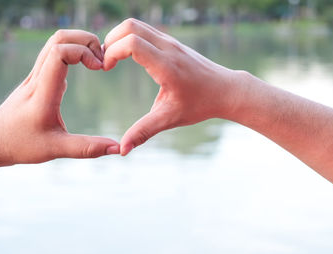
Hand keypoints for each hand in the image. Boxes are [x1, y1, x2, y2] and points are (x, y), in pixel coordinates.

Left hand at [0, 29, 119, 164]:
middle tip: (102, 60)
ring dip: (79, 43)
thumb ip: (87, 148)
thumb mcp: (55, 149)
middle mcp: (37, 78)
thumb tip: (116, 148)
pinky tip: (86, 66)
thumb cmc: (21, 145)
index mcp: (42, 93)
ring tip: (97, 61)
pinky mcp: (36, 77)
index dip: (83, 52)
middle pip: (59, 38)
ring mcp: (35, 75)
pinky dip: (73, 50)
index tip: (99, 68)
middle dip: (86, 40)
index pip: (59, 53)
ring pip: (55, 41)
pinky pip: (54, 51)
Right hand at [103, 18, 242, 154]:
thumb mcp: (170, 119)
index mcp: (166, 66)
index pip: (132, 43)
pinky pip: (146, 30)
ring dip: (120, 37)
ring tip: (113, 59)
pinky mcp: (173, 42)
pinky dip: (131, 37)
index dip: (112, 52)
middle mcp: (169, 48)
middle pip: (130, 26)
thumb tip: (122, 150)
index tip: (106, 69)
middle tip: (105, 61)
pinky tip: (128, 57)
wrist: (226, 91)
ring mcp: (171, 42)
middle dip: (111, 40)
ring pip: (137, 25)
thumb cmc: (200, 104)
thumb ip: (143, 132)